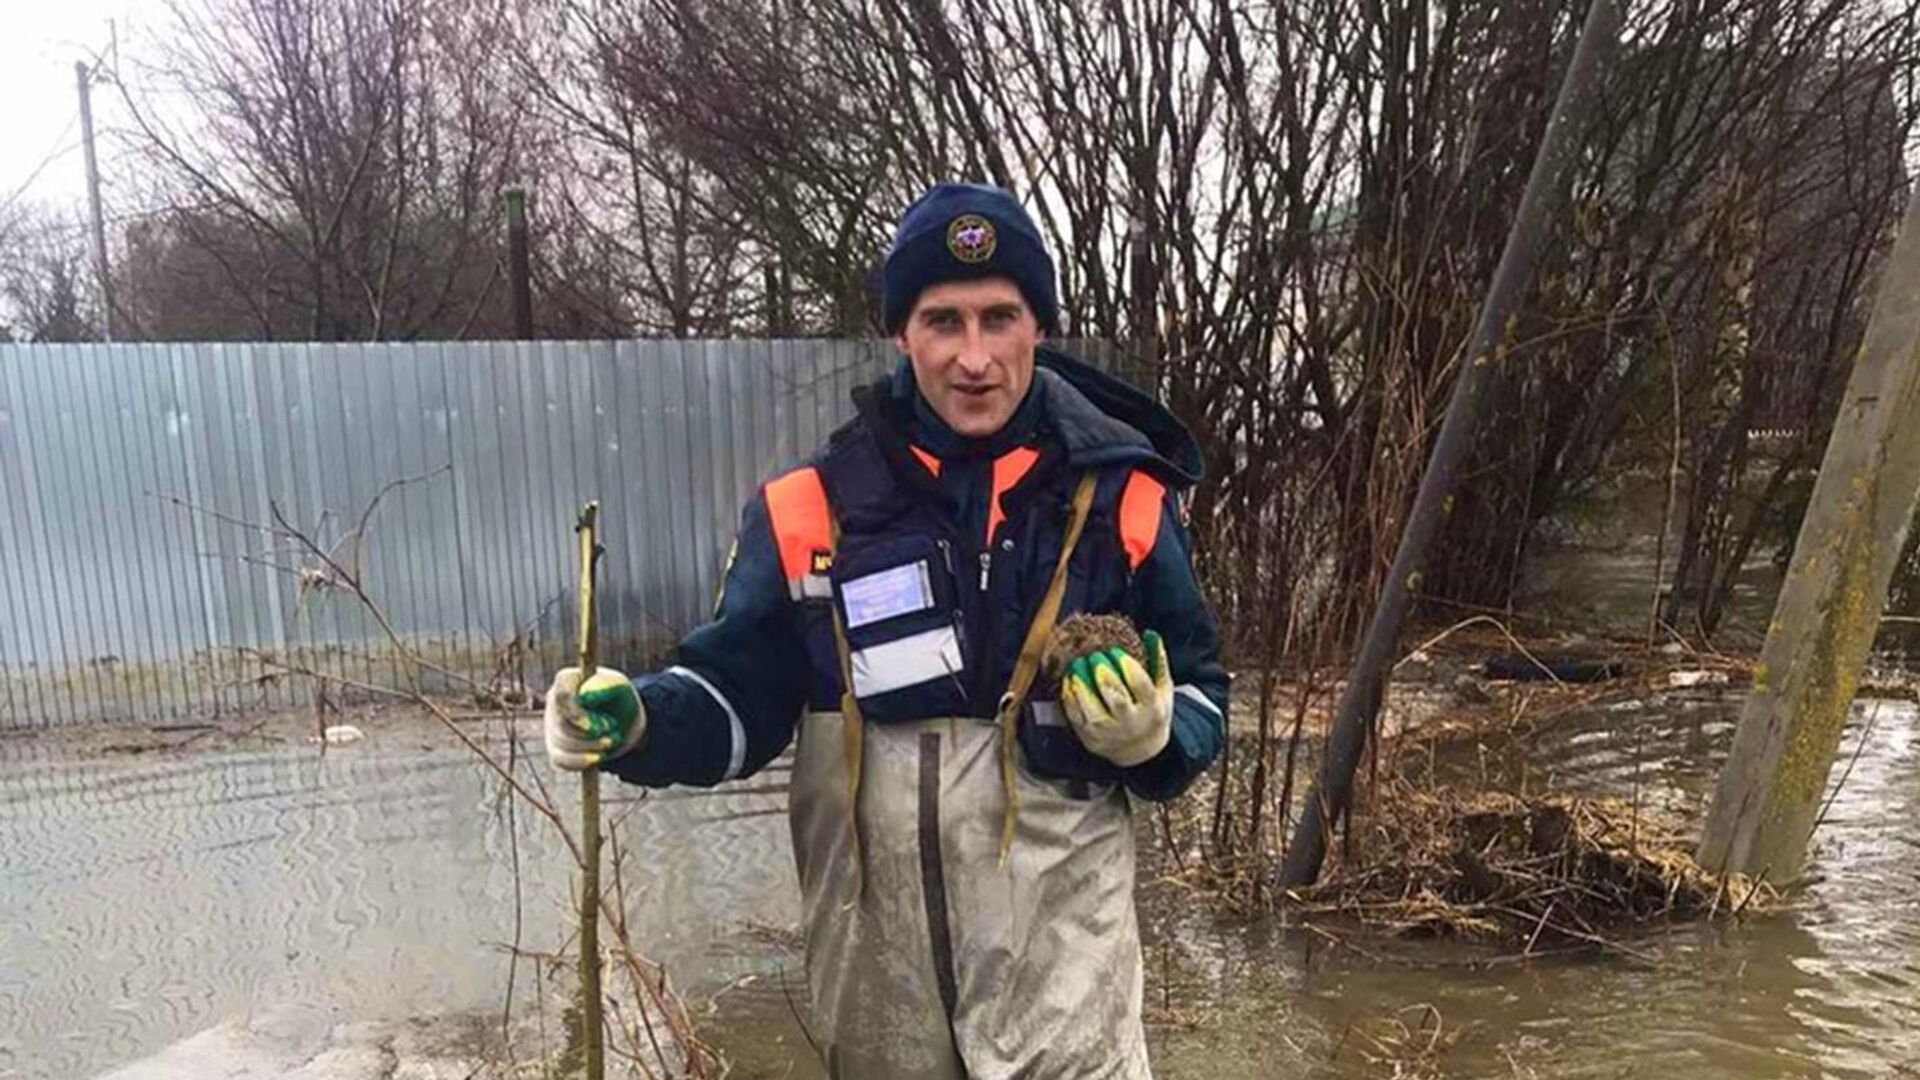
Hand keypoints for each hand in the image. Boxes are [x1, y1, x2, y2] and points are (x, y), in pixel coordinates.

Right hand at [544, 667, 646, 770]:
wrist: (624, 721)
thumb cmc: (620, 697)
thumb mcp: (620, 686)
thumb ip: (606, 684)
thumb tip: (587, 694)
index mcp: (566, 681)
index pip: (561, 696)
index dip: (575, 713)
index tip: (595, 726)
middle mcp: (554, 703)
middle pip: (561, 724)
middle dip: (589, 734)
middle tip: (612, 730)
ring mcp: (552, 726)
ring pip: (561, 743)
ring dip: (589, 747)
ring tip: (611, 741)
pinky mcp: (555, 746)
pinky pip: (560, 759)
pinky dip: (581, 761)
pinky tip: (597, 758)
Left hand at [1060, 630, 1172, 767]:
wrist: (1139, 750)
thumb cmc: (1151, 711)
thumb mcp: (1162, 689)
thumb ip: (1158, 661)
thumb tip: (1149, 633)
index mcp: (1151, 709)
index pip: (1141, 687)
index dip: (1128, 667)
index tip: (1116, 651)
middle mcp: (1130, 723)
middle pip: (1117, 699)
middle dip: (1104, 675)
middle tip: (1094, 655)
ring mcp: (1108, 733)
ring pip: (1093, 710)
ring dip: (1083, 684)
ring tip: (1077, 664)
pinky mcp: (1089, 738)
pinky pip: (1076, 716)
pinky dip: (1070, 696)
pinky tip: (1070, 678)